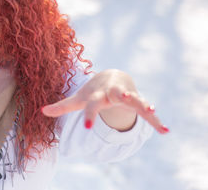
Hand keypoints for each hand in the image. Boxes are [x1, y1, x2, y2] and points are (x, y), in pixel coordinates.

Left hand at [41, 69, 168, 133]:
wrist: (112, 77)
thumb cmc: (92, 91)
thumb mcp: (78, 99)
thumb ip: (62, 106)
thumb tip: (42, 111)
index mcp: (97, 95)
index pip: (91, 105)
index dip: (88, 115)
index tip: (86, 127)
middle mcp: (112, 93)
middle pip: (116, 95)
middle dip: (120, 96)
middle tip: (124, 98)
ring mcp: (127, 96)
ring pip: (136, 100)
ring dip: (143, 104)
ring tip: (152, 111)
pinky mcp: (138, 102)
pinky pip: (147, 112)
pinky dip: (156, 121)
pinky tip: (165, 131)